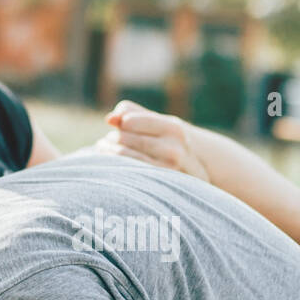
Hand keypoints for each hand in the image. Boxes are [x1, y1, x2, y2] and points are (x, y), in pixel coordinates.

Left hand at [94, 101, 209, 181]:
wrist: (195, 171)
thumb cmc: (168, 141)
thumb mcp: (158, 122)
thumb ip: (132, 113)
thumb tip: (109, 119)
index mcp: (173, 129)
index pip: (130, 121)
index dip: (121, 123)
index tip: (120, 126)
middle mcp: (173, 149)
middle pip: (124, 137)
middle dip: (112, 137)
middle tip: (107, 140)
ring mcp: (167, 170)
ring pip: (123, 156)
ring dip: (107, 150)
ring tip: (104, 147)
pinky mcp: (158, 186)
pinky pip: (127, 171)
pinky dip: (113, 164)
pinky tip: (109, 161)